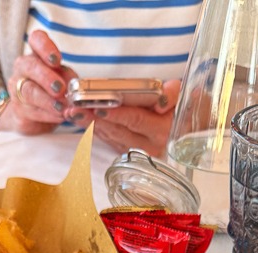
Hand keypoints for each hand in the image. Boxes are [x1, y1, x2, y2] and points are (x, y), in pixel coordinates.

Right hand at [0, 30, 76, 134]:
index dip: (45, 47)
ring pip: (29, 91)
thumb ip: (69, 79)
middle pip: (30, 66)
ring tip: (62, 107)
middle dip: (46, 77)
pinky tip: (59, 116)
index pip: (36, 40)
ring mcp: (18, 89)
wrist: (34, 116)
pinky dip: (48, 115)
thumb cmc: (50, 91)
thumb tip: (77, 86)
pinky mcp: (19, 110)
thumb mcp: (64, 80)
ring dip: (47, 100)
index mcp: (37, 54)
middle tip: (60, 88)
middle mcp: (24, 68)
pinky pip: (32, 111)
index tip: (57, 60)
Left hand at [66, 80, 180, 156]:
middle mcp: (148, 146)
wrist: (185, 130)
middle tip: (74, 108)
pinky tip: (80, 119)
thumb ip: (172, 94)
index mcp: (161, 131)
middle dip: (94, 119)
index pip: (136, 120)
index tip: (99, 108)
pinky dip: (94, 129)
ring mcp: (136, 153)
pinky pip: (108, 140)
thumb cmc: (180, 108)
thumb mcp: (181, 96)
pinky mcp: (127, 153)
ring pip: (109, 136)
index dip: (117, 114)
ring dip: (89, 124)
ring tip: (71, 112)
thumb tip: (161, 103)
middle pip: (117, 130)